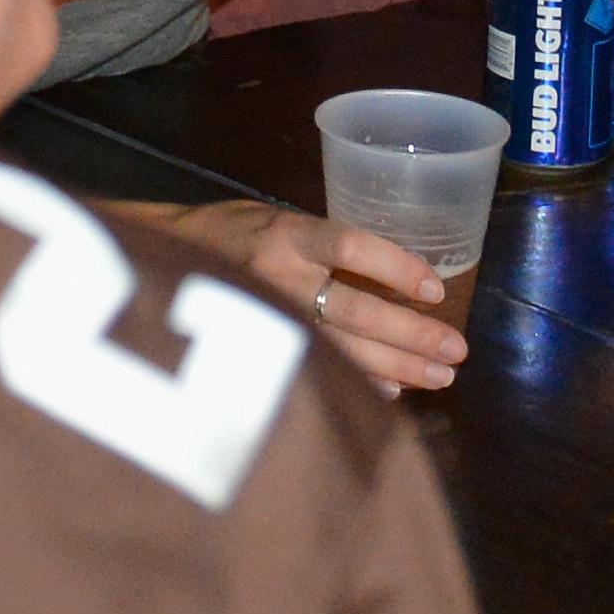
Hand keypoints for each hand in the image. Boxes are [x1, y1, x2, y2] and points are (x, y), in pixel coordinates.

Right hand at [193, 202, 463, 397]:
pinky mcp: (253, 351)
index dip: (396, 268)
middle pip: (354, 310)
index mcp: (285, 234)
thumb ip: (321, 246)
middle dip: (411, 335)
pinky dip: (356, 384)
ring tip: (439, 378)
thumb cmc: (228, 235)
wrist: (157, 262)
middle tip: (456, 352)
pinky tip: (390, 394)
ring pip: (340, 349)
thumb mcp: (273, 219)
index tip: (435, 290)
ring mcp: (263, 318)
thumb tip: (392, 278)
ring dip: (396, 366)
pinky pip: (315, 371)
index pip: (351, 246)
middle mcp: (275, 276)